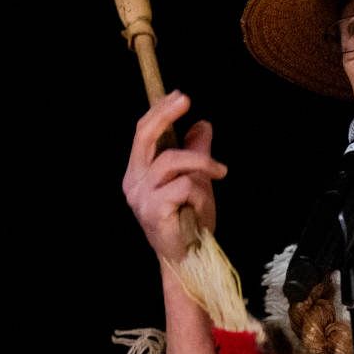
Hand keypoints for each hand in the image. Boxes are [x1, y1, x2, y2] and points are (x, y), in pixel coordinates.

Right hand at [123, 90, 226, 261]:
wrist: (190, 258)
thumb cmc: (191, 220)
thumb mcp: (197, 180)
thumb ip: (195, 153)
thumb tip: (202, 124)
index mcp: (139, 171)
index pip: (143, 133)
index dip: (159, 111)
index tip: (179, 96)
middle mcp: (133, 180)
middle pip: (145, 136)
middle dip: (165, 114)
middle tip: (186, 100)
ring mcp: (140, 195)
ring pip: (172, 160)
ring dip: (201, 163)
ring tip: (220, 171)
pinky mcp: (153, 209)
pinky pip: (183, 186)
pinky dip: (200, 191)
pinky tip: (203, 205)